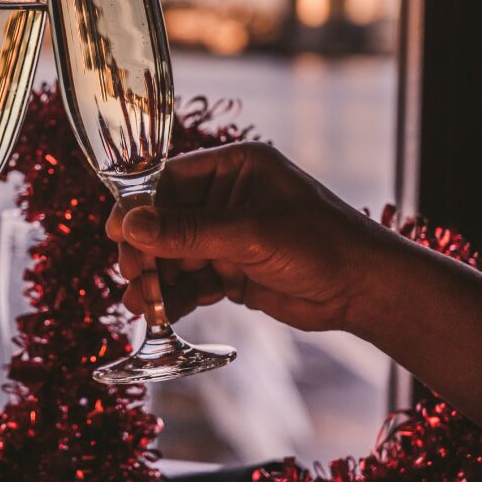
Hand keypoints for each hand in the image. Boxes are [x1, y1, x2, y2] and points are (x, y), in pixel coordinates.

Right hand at [107, 142, 396, 331]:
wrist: (365, 291)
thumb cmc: (321, 245)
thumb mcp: (249, 234)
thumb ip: (187, 231)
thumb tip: (128, 225)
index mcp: (232, 168)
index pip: (168, 181)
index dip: (139, 208)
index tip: (116, 234)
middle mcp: (225, 197)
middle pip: (164, 221)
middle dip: (146, 251)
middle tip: (133, 277)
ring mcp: (226, 235)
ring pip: (174, 255)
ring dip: (156, 279)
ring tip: (139, 304)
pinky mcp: (230, 270)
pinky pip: (190, 281)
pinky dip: (175, 297)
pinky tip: (160, 313)